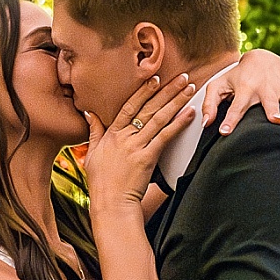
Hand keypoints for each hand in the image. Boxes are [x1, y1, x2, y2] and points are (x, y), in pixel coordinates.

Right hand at [81, 74, 194, 209]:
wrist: (110, 203)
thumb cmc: (101, 182)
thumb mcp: (92, 153)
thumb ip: (94, 131)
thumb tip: (89, 113)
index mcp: (112, 134)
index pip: (129, 106)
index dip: (143, 91)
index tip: (155, 78)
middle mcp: (124, 137)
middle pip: (148, 108)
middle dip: (166, 90)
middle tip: (181, 77)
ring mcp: (136, 146)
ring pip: (159, 118)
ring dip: (176, 101)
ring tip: (188, 88)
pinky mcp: (147, 158)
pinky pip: (165, 137)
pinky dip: (178, 123)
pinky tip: (189, 113)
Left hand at [202, 50, 279, 136]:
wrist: (262, 57)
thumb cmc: (237, 76)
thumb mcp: (219, 85)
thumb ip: (211, 103)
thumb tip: (206, 123)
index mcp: (246, 88)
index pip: (236, 106)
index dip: (230, 119)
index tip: (224, 133)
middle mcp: (266, 89)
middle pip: (270, 102)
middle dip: (273, 110)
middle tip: (276, 121)